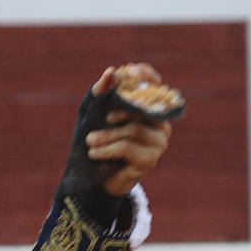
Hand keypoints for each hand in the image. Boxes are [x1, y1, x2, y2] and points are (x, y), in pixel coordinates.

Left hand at [83, 64, 173, 195]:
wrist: (96, 178)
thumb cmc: (98, 141)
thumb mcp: (93, 115)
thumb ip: (100, 93)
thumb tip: (110, 72)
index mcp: (149, 108)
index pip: (154, 85)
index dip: (145, 76)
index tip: (129, 71)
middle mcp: (160, 123)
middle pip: (143, 109)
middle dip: (120, 111)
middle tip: (104, 118)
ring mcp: (158, 142)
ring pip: (133, 130)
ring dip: (106, 135)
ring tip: (90, 141)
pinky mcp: (150, 160)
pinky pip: (128, 148)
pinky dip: (107, 149)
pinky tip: (94, 153)